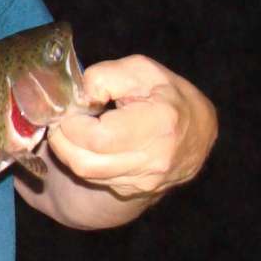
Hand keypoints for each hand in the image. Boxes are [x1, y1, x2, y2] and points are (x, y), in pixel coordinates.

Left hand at [47, 54, 217, 198]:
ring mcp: (146, 181)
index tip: (71, 107)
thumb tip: (79, 98)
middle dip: (61, 138)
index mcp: (160, 124)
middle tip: (62, 118)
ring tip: (73, 127)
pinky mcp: (136, 190)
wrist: (198, 129)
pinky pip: (95, 179)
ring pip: (85, 174)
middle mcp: (154, 160)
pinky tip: (88, 142)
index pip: (96, 138)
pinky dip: (82, 160)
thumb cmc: (166, 94)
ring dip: (67, 150)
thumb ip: (104, 76)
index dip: (72, 123)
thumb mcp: (140, 70)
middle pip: (84, 162)